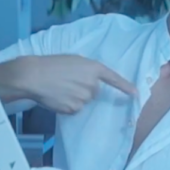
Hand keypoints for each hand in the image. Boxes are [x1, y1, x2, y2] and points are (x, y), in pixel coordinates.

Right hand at [14, 55, 136, 113]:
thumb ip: (88, 71)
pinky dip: (68, 105)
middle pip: (95, 91)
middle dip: (85, 88)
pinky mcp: (75, 108)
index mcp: (94, 68)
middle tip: (68, 82)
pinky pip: (76, 108)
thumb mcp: (74, 61)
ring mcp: (85, 98)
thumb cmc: (52, 64)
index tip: (135, 94)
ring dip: (76, 97)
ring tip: (60, 88)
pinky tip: (58, 97)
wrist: (34, 76)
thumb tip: (92, 83)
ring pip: (85, 100)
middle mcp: (93, 84)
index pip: (114, 79)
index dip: (125, 86)